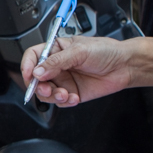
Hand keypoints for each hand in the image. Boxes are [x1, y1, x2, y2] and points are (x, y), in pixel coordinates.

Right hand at [20, 35, 137, 106]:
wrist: (124, 66)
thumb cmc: (106, 51)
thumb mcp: (80, 51)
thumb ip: (57, 61)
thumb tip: (38, 71)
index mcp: (56, 50)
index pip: (33, 56)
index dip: (27, 65)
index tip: (29, 75)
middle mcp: (57, 66)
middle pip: (36, 78)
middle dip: (39, 86)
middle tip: (47, 89)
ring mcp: (64, 80)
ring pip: (45, 92)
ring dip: (52, 96)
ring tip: (65, 94)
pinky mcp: (71, 93)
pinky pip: (59, 101)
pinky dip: (64, 102)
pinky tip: (74, 97)